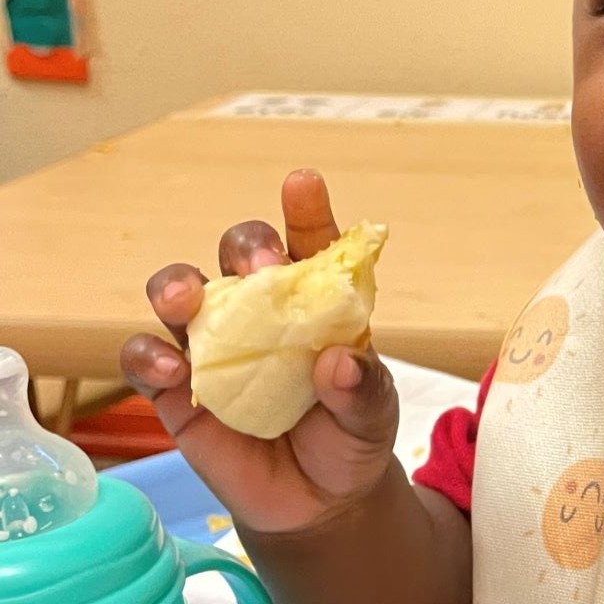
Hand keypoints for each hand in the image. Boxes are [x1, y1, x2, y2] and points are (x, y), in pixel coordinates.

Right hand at [120, 169, 399, 534]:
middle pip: (240, 254)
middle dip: (246, 248)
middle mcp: (260, 311)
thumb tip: (337, 363)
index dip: (305, 210)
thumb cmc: (348, 439)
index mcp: (316, 301)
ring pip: (181, 292)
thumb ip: (362, 389)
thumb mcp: (374, 416)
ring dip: (177, 284)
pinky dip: (147, 356)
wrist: (317, 504)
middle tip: (262, 269)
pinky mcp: (174, 391)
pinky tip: (169, 370)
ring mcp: (214, 346)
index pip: (310, 243)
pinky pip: (144, 358)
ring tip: (187, 299)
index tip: (302, 184)